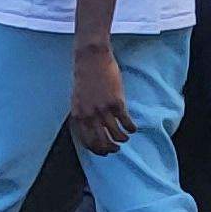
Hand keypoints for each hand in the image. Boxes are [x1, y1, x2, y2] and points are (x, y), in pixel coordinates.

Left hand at [69, 38, 134, 153]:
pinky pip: (125, 122)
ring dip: (122, 139)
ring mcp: (103, 109)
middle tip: (116, 149)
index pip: (87, 141)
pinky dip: (130, 128)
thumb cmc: (84, 77)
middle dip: (110, 148)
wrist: (91, 60)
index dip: (97, 149)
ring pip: (115, 134)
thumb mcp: (77, 98)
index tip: (104, 152)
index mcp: (78, 115)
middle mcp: (90, 115)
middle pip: (101, 141)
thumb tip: (91, 127)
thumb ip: (83, 113)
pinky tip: (133, 128)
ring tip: (126, 138)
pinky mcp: (117, 102)